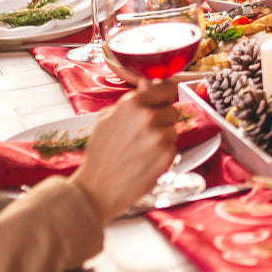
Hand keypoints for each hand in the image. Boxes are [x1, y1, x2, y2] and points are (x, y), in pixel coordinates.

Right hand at [69, 79, 179, 221]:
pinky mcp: (167, 156)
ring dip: (163, 138)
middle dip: (162, 120)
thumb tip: (148, 83)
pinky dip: (164, 154)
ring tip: (143, 149)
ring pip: (174, 130)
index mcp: (133, 104)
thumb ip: (131, 100)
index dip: (165, 96)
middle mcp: (148, 117)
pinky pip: (174, 148)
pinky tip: (147, 160)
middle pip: (172, 110)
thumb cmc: (100, 154)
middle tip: (144, 134)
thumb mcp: (107, 119)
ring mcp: (159, 137)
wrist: (97, 188)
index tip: (165, 100)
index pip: (167, 88)